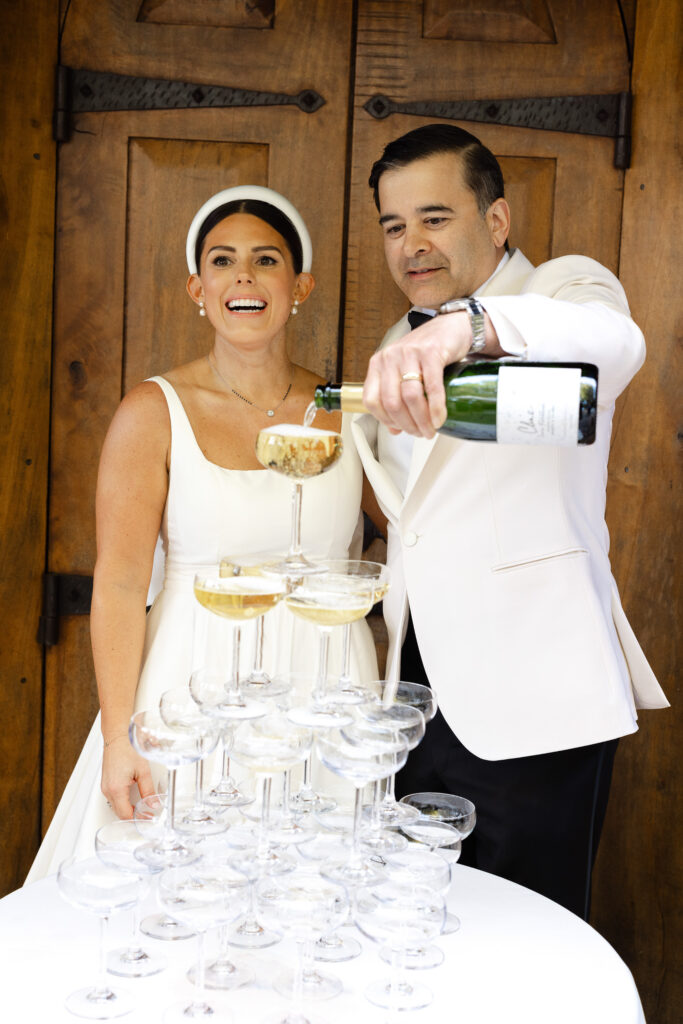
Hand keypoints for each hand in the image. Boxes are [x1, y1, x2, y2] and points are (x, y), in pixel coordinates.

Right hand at [101, 735, 154, 818]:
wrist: (118, 736)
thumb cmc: (128, 748)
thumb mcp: (143, 771)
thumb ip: (148, 790)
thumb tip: (153, 803)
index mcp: (116, 789)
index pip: (126, 814)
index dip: (138, 819)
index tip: (148, 818)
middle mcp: (107, 789)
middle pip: (119, 812)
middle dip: (133, 816)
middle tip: (147, 814)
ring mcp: (105, 786)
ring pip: (116, 806)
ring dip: (127, 809)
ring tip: (142, 807)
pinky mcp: (105, 783)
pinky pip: (113, 798)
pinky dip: (122, 802)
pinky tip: (132, 799)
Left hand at [363, 312, 492, 437]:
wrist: (450, 329)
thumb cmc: (426, 353)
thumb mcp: (404, 374)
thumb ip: (396, 399)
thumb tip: (394, 430)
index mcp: (378, 364)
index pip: (371, 401)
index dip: (385, 421)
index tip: (401, 430)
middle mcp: (389, 357)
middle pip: (391, 402)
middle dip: (407, 425)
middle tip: (420, 433)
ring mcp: (409, 353)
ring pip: (410, 397)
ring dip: (421, 420)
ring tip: (430, 430)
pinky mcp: (430, 352)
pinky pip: (431, 387)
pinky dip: (435, 408)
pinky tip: (439, 419)